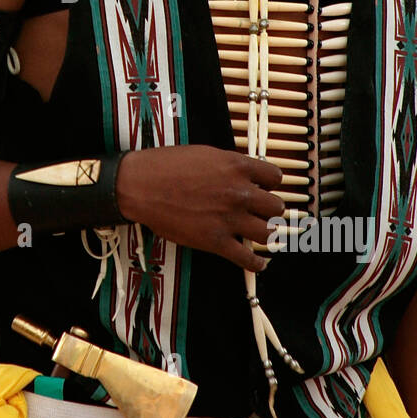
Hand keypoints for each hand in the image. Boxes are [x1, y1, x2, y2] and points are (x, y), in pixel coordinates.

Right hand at [116, 145, 283, 270]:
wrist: (141, 185)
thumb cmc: (165, 166)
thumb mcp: (204, 153)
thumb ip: (229, 164)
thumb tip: (242, 174)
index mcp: (236, 167)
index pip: (275, 177)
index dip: (271, 184)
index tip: (266, 189)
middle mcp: (238, 192)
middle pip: (276, 207)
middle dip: (270, 210)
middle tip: (261, 212)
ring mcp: (228, 218)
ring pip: (267, 233)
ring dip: (265, 234)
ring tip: (260, 234)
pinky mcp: (215, 241)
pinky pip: (247, 258)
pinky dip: (257, 264)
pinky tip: (259, 263)